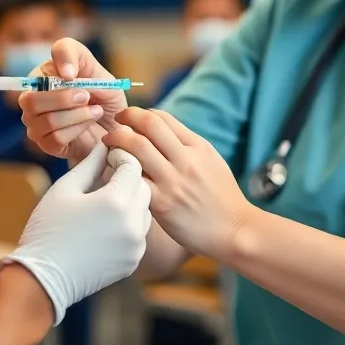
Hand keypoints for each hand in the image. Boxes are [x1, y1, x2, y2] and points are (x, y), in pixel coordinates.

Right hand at [2, 142, 150, 324]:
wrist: (42, 279)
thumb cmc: (47, 230)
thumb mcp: (65, 189)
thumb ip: (89, 164)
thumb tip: (104, 146)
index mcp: (116, 202)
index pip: (133, 165)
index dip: (120, 156)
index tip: (106, 155)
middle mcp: (133, 224)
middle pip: (143, 187)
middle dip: (128, 178)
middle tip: (106, 176)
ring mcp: (136, 246)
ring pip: (144, 210)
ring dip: (130, 202)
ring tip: (103, 203)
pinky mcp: (132, 261)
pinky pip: (138, 233)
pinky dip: (128, 225)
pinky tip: (104, 226)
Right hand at [19, 38, 127, 164]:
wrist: (117, 125)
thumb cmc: (103, 95)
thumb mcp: (97, 70)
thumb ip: (78, 59)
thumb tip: (66, 74)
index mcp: (41, 78)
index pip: (35, 71)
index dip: (53, 73)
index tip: (73, 74)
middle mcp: (32, 101)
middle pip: (30, 100)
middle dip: (63, 99)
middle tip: (87, 96)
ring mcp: (36, 124)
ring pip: (47, 121)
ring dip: (77, 115)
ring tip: (96, 111)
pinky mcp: (47, 144)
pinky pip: (56, 138)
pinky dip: (77, 129)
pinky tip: (88, 123)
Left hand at [104, 108, 252, 261]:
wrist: (235, 230)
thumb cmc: (223, 199)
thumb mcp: (211, 162)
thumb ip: (188, 147)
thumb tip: (161, 135)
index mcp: (198, 147)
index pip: (162, 118)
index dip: (141, 114)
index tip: (131, 120)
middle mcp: (185, 159)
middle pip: (148, 125)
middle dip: (126, 118)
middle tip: (115, 124)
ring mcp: (173, 181)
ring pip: (136, 148)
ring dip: (117, 142)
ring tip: (109, 146)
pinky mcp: (162, 204)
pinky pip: (133, 180)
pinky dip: (119, 171)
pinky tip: (114, 174)